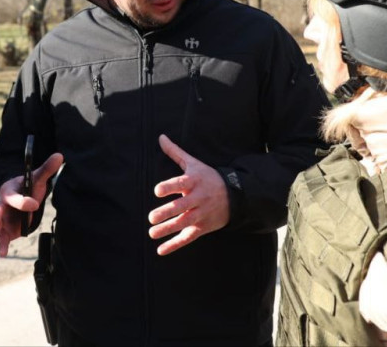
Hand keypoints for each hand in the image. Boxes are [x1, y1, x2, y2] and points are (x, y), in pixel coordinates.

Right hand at [0, 152, 63, 256]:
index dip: (23, 200)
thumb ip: (46, 169)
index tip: (35, 204)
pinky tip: (4, 252)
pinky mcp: (4, 229)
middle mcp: (1, 203)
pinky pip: (1, 237)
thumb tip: (60, 155)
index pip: (13, 195)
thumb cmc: (27, 187)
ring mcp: (0, 217)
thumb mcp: (37, 178)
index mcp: (9, 190)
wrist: (22, 199)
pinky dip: (2, 244)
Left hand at [148, 134, 229, 255]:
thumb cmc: (207, 177)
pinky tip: (160, 250)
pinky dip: (175, 245)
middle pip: (181, 207)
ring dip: (167, 229)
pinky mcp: (202, 227)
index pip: (180, 184)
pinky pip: (188, 237)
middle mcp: (198, 198)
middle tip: (151, 218)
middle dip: (167, 213)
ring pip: (184, 223)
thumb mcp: (193, 164)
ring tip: (151, 232)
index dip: (169, 187)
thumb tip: (160, 137)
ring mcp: (201, 214)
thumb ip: (175, 152)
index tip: (157, 191)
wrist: (235, 195)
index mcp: (194, 181)